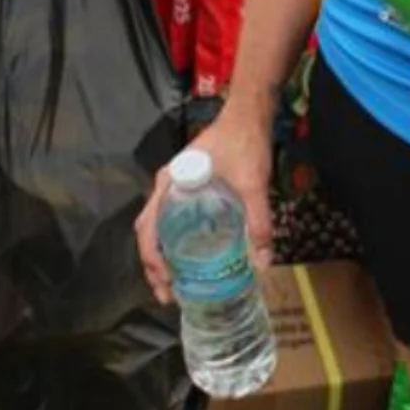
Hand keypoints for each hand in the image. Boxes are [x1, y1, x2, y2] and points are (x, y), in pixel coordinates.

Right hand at [133, 104, 274, 305]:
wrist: (248, 114)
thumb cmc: (243, 144)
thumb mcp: (252, 184)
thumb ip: (257, 222)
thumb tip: (262, 264)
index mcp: (170, 183)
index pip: (147, 227)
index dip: (152, 258)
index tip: (167, 282)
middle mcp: (167, 186)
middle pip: (148, 231)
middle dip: (153, 265)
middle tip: (169, 295)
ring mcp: (176, 186)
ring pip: (157, 227)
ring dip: (161, 255)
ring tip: (175, 284)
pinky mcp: (189, 188)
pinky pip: (171, 220)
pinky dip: (173, 242)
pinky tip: (190, 258)